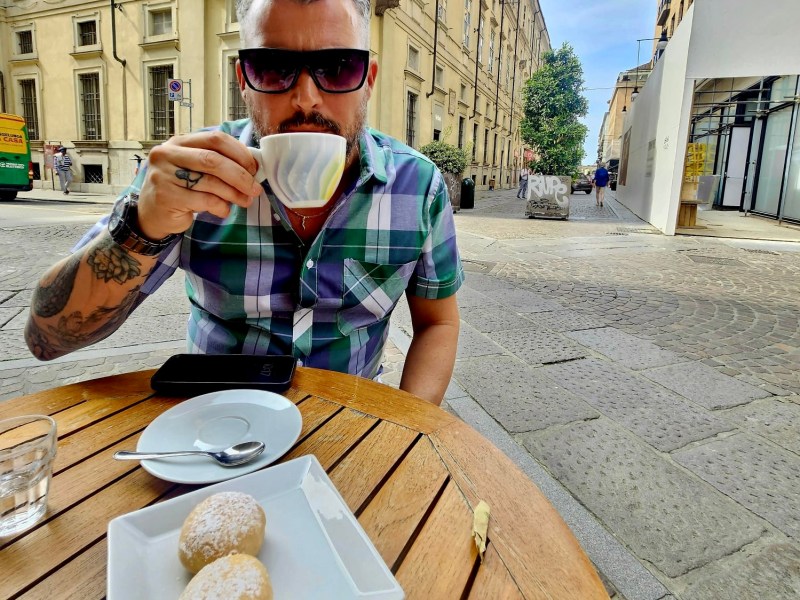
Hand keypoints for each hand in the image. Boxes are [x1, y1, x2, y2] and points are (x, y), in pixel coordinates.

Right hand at [136, 131, 263, 239]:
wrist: (151, 214)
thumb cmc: (180, 189)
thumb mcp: (195, 170)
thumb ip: (217, 164)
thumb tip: (253, 168)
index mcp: (179, 142)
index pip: (215, 139)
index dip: (239, 153)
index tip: (253, 168)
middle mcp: (168, 153)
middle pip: (213, 160)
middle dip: (240, 175)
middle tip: (254, 188)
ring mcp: (164, 174)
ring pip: (210, 182)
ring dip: (234, 194)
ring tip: (245, 201)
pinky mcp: (166, 196)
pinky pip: (205, 200)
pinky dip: (221, 206)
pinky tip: (224, 210)